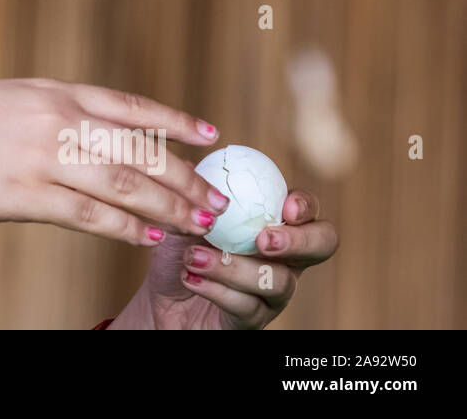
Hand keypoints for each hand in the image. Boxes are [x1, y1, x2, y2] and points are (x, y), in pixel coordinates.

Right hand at [0, 77, 228, 241]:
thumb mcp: (11, 100)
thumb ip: (53, 112)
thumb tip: (94, 129)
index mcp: (54, 92)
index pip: (131, 107)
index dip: (176, 122)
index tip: (211, 136)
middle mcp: (57, 120)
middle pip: (140, 149)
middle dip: (186, 176)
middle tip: (218, 198)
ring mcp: (44, 157)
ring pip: (125, 184)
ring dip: (169, 206)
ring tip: (200, 223)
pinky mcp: (27, 195)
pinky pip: (90, 215)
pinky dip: (126, 227)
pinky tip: (149, 237)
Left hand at [135, 188, 338, 328]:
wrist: (162, 297)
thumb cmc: (180, 249)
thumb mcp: (182, 215)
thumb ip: (195, 191)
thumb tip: (198, 162)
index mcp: (274, 224)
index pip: (308, 210)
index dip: (306, 206)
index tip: (287, 205)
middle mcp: (285, 258)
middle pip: (322, 246)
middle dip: (299, 241)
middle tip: (263, 239)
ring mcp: (273, 292)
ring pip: (278, 281)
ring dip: (234, 267)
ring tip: (194, 256)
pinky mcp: (253, 321)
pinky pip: (247, 307)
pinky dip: (216, 289)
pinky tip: (191, 277)